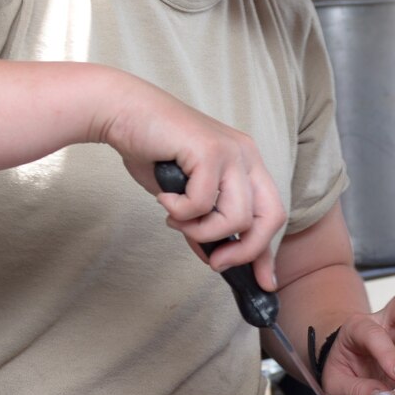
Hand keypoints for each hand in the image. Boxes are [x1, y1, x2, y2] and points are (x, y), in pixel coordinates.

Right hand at [95, 75, 286, 288]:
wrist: (123, 112)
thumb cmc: (152, 150)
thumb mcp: (185, 195)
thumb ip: (204, 221)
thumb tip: (215, 257)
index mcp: (247, 163)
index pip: (271, 213)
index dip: (267, 252)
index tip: (264, 282)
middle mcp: (247, 154)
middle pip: (269, 218)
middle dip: (243, 250)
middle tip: (213, 260)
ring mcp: (231, 151)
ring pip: (236, 218)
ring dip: (202, 231)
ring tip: (176, 220)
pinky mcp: (209, 151)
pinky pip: (202, 204)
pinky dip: (180, 211)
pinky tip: (164, 199)